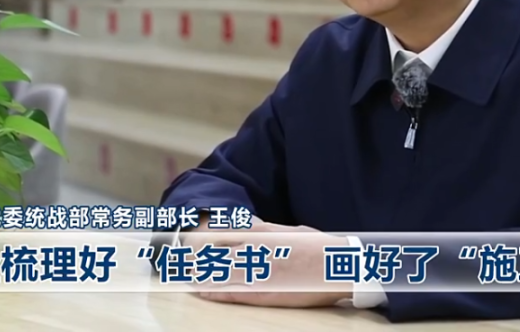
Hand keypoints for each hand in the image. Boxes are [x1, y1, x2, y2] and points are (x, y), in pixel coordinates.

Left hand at [195, 221, 352, 308]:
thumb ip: (267, 229)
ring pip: (223, 273)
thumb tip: (247, 226)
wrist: (340, 267)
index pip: (227, 235)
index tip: (190, 242)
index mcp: (266, 235)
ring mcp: (262, 272)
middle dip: (198, 257)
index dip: (206, 240)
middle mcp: (260, 252)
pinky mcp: (268, 292)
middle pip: (220, 253)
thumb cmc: (318, 248)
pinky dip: (217, 292)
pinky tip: (204, 293)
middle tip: (179, 261)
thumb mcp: (292, 231)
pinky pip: (236, 292)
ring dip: (202, 275)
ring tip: (184, 277)